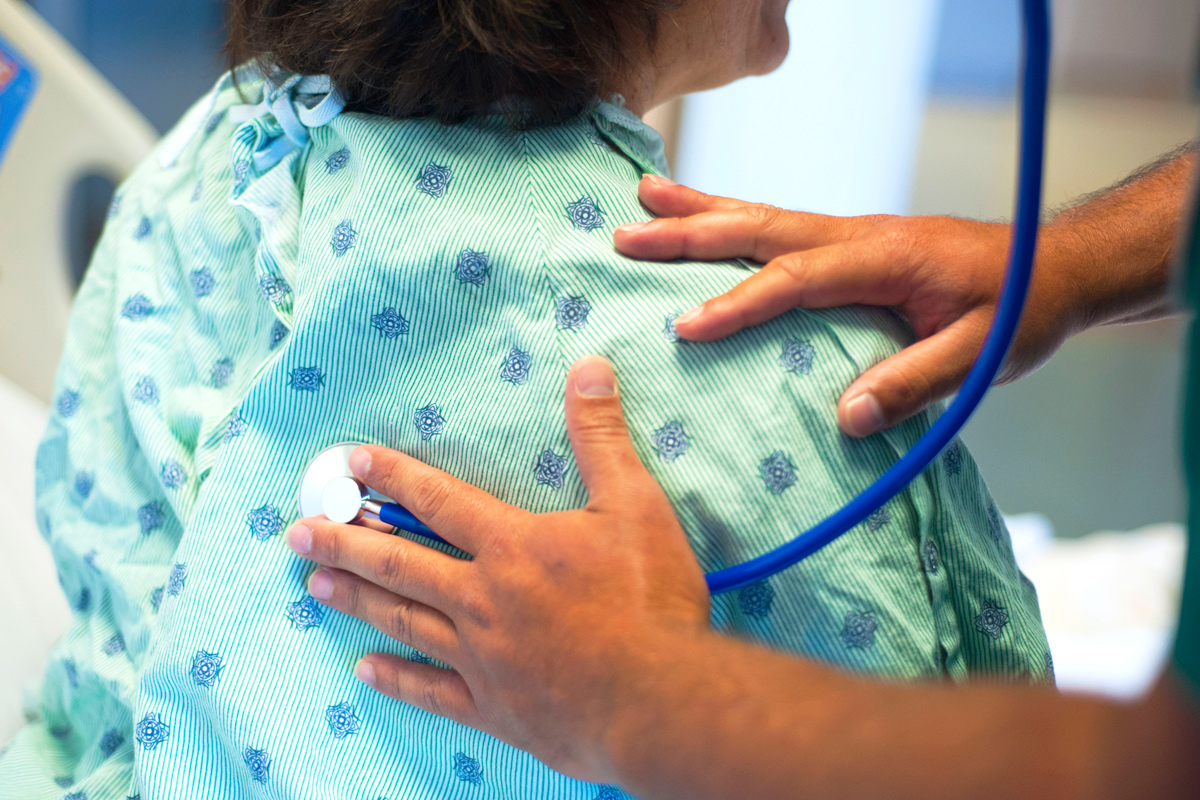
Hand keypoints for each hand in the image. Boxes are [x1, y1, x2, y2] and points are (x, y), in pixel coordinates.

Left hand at [285, 355, 710, 782]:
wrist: (661, 699)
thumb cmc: (649, 599)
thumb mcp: (634, 503)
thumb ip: (601, 436)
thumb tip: (587, 367)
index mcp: (512, 546)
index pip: (438, 500)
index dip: (392, 476)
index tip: (349, 463)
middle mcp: (483, 598)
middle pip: (400, 562)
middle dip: (344, 541)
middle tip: (297, 531)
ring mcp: (482, 657)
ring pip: (404, 619)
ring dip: (356, 597)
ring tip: (313, 584)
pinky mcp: (494, 708)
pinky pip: (431, 691)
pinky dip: (396, 677)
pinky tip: (364, 669)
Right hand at [614, 176, 1092, 436]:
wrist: (1054, 265)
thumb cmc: (1020, 310)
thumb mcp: (981, 355)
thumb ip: (915, 382)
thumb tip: (844, 417)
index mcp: (884, 261)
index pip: (797, 280)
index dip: (738, 303)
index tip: (685, 326)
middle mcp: (858, 236)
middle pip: (761, 228)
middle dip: (690, 232)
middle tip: (626, 234)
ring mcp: (851, 233)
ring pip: (763, 215)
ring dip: (701, 210)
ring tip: (644, 197)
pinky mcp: (850, 242)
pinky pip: (779, 224)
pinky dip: (733, 216)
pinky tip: (705, 217)